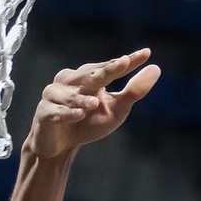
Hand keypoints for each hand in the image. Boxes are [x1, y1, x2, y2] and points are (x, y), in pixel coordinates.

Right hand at [27, 50, 160, 160]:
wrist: (59, 146)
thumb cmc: (88, 123)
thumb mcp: (116, 109)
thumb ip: (134, 91)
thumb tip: (156, 68)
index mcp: (89, 76)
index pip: (110, 67)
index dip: (127, 62)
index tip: (146, 54)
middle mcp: (70, 80)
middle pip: (91, 75)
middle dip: (105, 70)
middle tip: (122, 64)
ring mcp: (55, 96)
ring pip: (71, 95)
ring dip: (82, 99)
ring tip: (94, 103)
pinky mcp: (44, 113)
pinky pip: (56, 112)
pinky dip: (67, 114)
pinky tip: (78, 116)